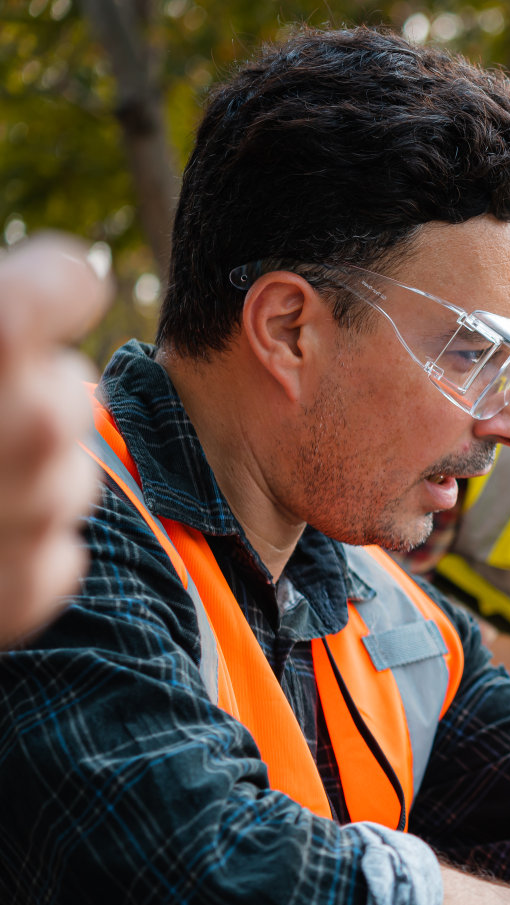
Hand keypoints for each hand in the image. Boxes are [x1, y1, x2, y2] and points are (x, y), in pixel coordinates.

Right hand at [0, 235, 110, 646]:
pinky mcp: (29, 585)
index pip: (70, 282)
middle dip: (17, 395)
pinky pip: (54, 550)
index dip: (43, 291)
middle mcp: (31, 424)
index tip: (22, 308)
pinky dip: (9, 551)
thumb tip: (0, 318)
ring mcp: (36, 510)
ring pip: (68, 472)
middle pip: (67, 387)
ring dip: (17, 474)